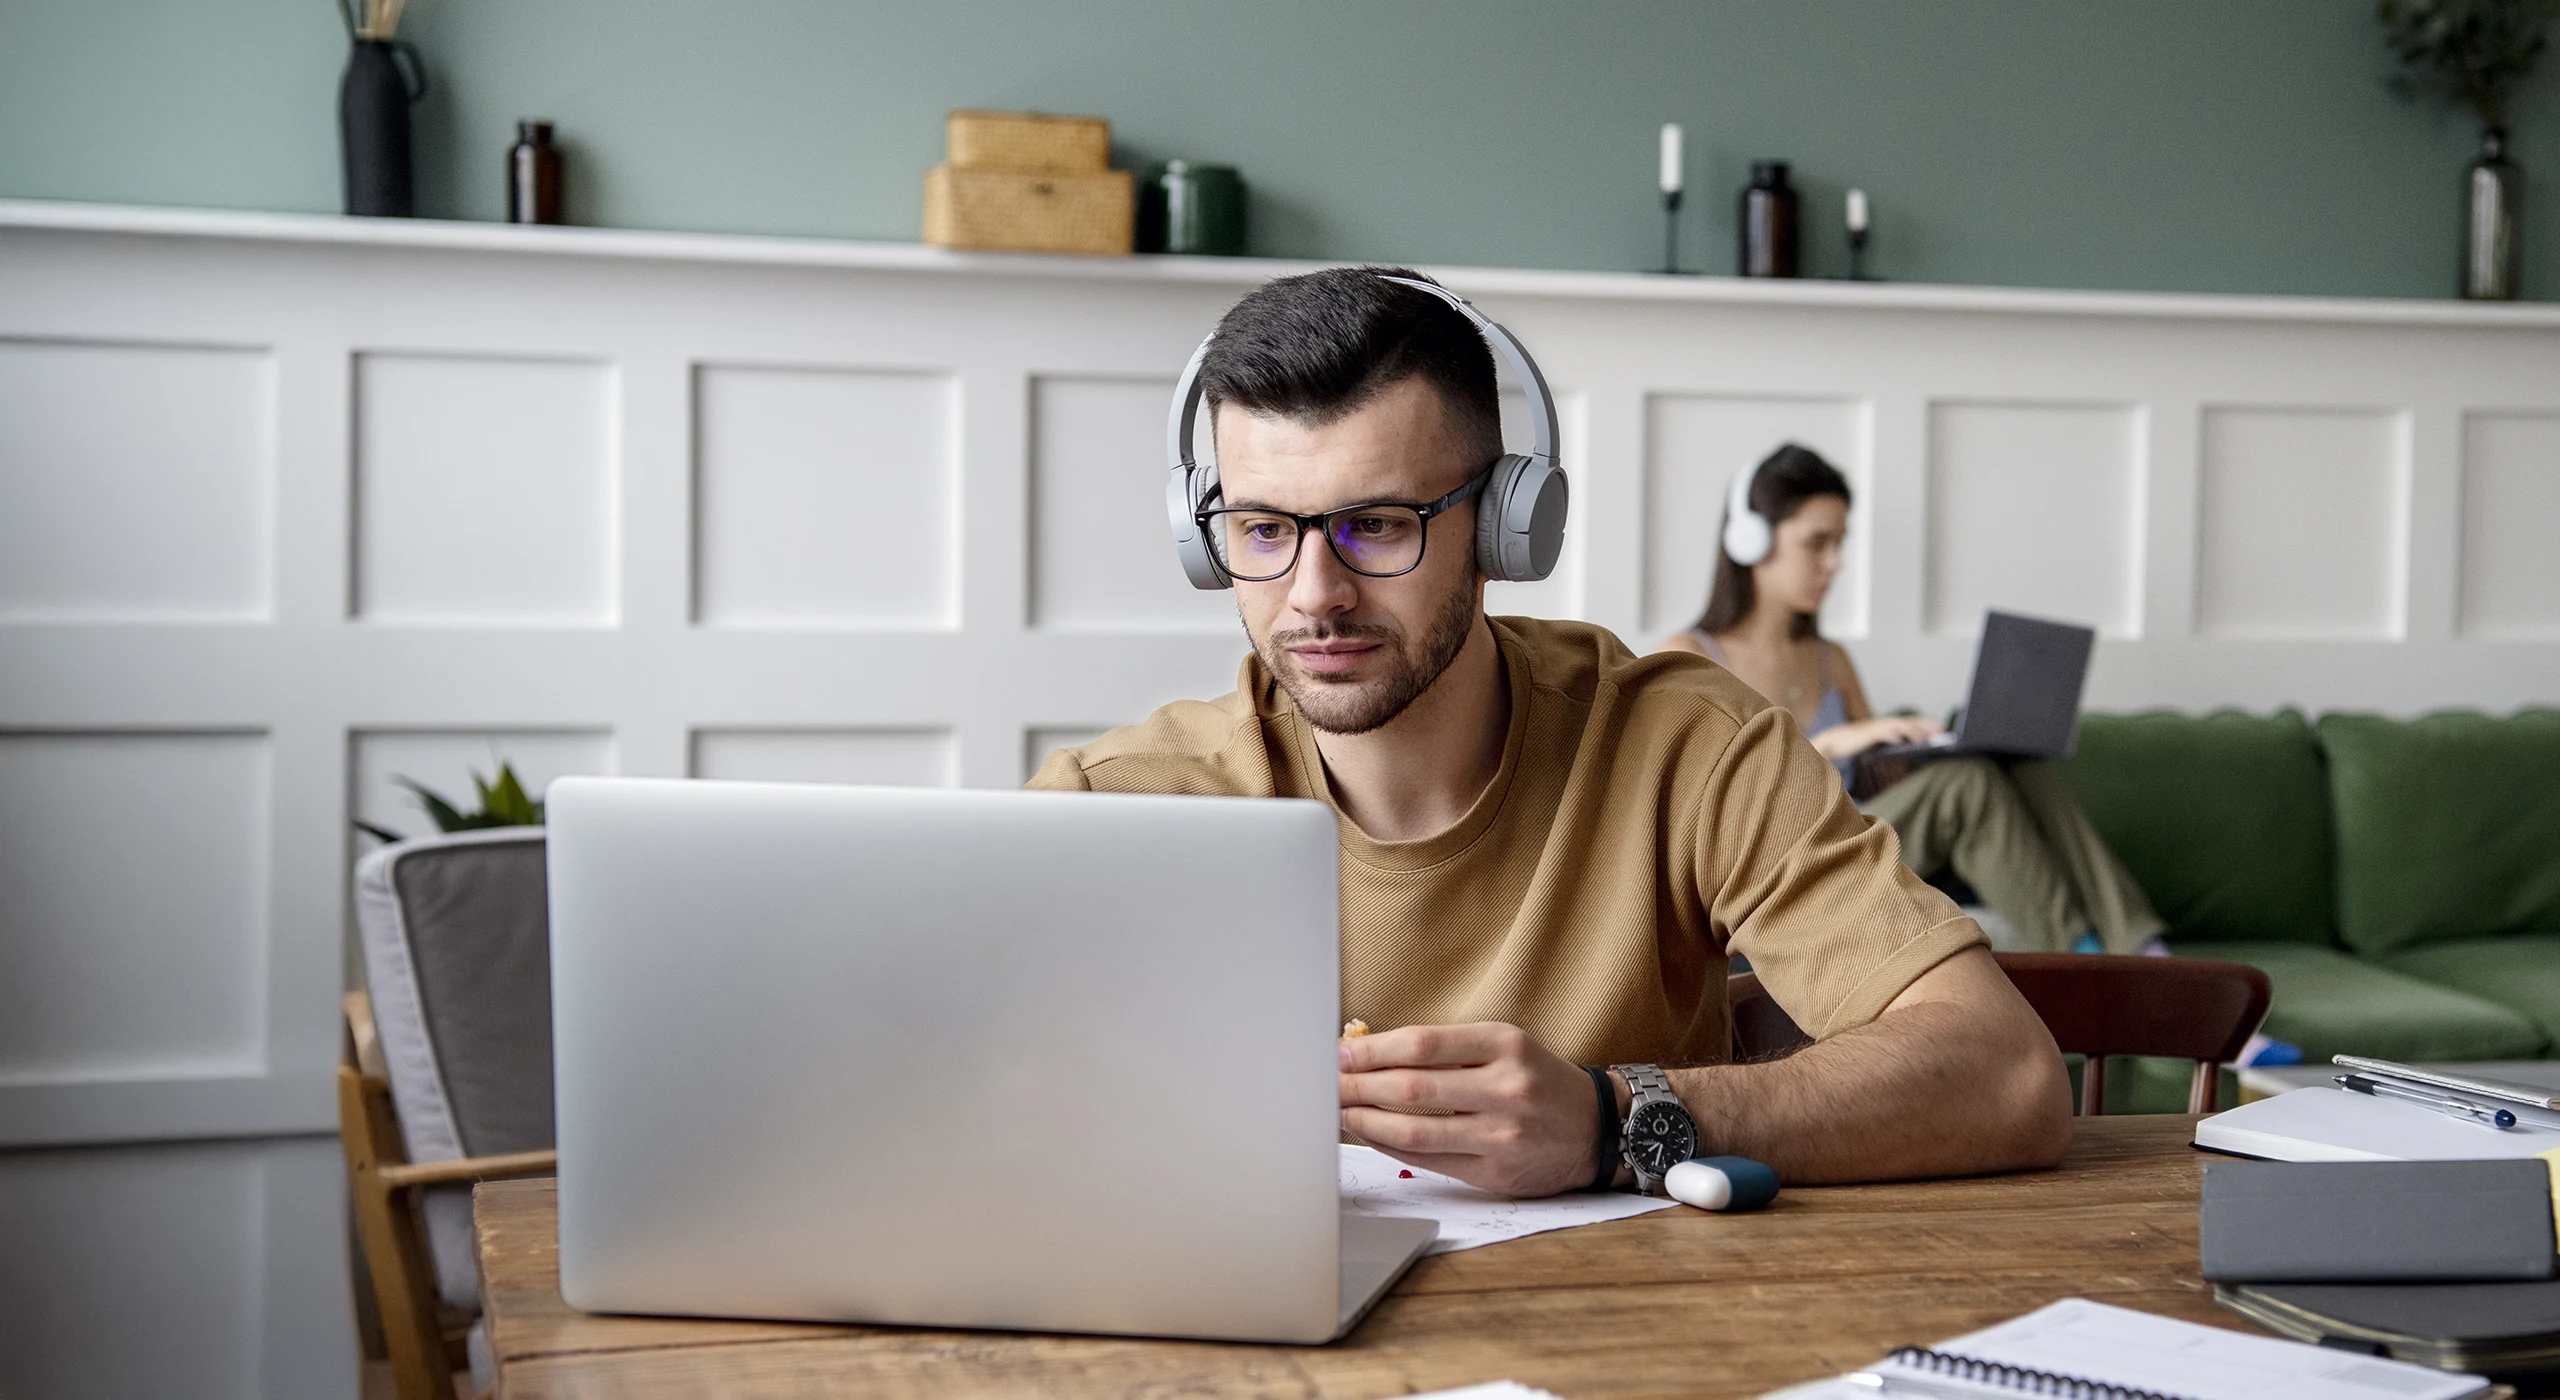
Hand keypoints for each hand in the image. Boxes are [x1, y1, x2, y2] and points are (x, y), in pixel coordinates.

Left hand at [1338, 1021, 1605, 1197]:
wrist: (1596, 1128)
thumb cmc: (1537, 1080)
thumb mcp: (1505, 1046)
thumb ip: (1446, 1049)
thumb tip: (1371, 1054)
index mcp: (1504, 1045)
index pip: (1421, 1045)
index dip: (1372, 1051)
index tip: (1340, 1053)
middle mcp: (1505, 1088)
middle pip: (1412, 1088)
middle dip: (1359, 1086)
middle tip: (1327, 1083)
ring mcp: (1501, 1134)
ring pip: (1416, 1130)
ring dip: (1367, 1121)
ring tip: (1340, 1112)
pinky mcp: (1496, 1172)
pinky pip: (1429, 1160)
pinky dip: (1391, 1146)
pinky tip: (1370, 1134)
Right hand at [1809, 714, 1942, 760]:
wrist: (1833, 742)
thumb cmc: (1855, 744)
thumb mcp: (1877, 744)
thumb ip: (1890, 743)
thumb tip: (1905, 745)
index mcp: (1887, 726)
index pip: (1910, 722)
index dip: (1926, 723)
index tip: (1941, 727)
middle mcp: (1883, 723)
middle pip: (1908, 722)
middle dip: (1925, 726)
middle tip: (1941, 730)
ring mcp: (1875, 728)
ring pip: (1897, 726)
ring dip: (1911, 731)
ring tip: (1924, 739)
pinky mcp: (1865, 734)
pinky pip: (1879, 733)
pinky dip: (1889, 735)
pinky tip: (1898, 740)